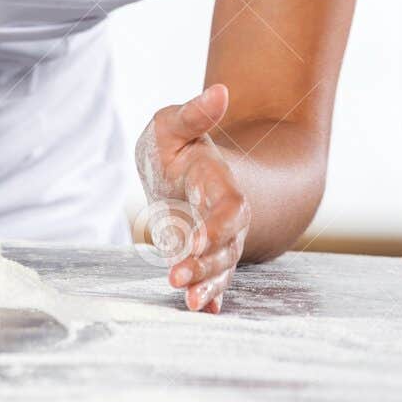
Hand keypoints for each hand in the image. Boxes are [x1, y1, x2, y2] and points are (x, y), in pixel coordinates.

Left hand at [134, 83, 250, 313]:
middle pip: (227, 245)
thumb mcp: (173, 124)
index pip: (229, 208)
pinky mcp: (203, 257)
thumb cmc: (173, 148)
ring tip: (186, 300)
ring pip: (221, 267)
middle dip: (206, 264)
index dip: (217, 228)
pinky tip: (202, 310)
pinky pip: (213, 280)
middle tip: (178, 277)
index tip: (193, 244)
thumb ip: (195, 113)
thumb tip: (220, 90)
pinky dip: (210, 297)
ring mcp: (215, 240)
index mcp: (217, 184)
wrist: (183, 172)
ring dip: (206, 284)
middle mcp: (222, 217)